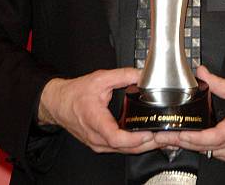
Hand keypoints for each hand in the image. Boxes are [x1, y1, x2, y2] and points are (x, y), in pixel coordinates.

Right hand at [38, 68, 157, 153]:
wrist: (58, 104)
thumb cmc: (76, 93)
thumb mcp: (100, 78)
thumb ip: (123, 75)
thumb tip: (142, 74)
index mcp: (95, 120)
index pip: (114, 137)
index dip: (133, 138)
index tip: (147, 132)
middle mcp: (96, 137)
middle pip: (125, 148)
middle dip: (148, 143)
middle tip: (166, 136)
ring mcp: (98, 143)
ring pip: (124, 151)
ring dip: (145, 146)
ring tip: (163, 138)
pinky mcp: (101, 145)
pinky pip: (121, 149)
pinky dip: (136, 146)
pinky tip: (149, 140)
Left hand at [154, 65, 224, 165]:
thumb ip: (220, 84)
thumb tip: (202, 73)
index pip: (215, 136)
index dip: (196, 138)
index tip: (181, 133)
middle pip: (206, 147)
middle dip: (182, 142)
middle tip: (162, 137)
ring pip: (208, 152)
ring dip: (190, 146)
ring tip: (170, 139)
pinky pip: (216, 155)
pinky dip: (202, 148)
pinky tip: (191, 142)